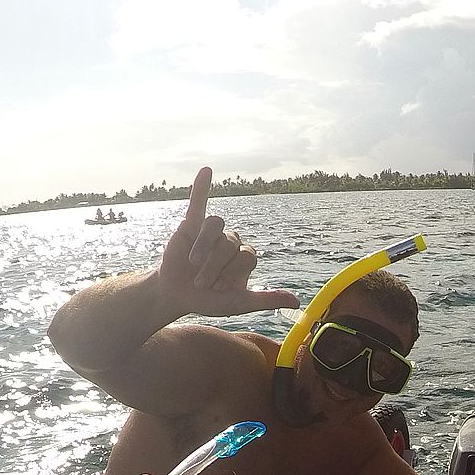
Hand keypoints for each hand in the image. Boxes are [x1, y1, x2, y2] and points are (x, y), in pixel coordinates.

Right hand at [157, 168, 298, 317]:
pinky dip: (202, 187)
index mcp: (245, 257)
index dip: (232, 274)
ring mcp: (212, 232)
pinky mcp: (191, 226)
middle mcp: (231, 241)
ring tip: (192, 263)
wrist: (177, 296)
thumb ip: (265, 300)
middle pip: (230, 244)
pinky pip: (198, 203)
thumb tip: (297, 302)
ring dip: (204, 247)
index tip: (219, 290)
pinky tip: (207, 171)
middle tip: (202, 284)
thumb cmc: (208, 300)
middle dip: (215, 267)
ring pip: (215, 227)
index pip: (247, 256)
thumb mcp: (239, 304)